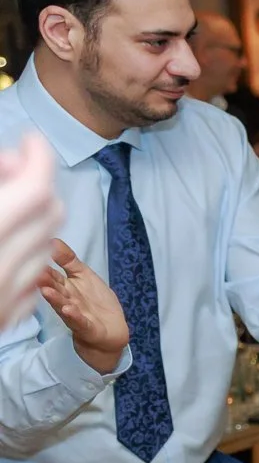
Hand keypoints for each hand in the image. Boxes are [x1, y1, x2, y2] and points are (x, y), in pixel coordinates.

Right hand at [0, 131, 63, 326]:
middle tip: (12, 170)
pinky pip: (34, 278)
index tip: (31, 142)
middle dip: (38, 186)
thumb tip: (13, 164)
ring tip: (5, 207)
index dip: (38, 159)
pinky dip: (26, 253)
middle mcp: (0, 270)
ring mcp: (5, 301)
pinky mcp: (4, 321)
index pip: (35, 190)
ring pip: (47, 244)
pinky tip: (2, 244)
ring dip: (34, 219)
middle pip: (49, 214)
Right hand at [38, 240, 127, 373]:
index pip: (51, 275)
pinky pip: (79, 321)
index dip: (44, 266)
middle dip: (45, 282)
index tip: (35, 254)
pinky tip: (68, 309)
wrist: (112, 332)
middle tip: (35, 272)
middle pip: (53, 289)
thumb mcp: (84, 276)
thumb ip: (69, 260)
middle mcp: (66, 299)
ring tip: (46, 290)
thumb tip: (53, 240)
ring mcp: (75, 314)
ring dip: (54, 298)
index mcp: (65, 286)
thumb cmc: (95, 302)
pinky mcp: (86, 327)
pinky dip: (73, 315)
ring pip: (61, 305)